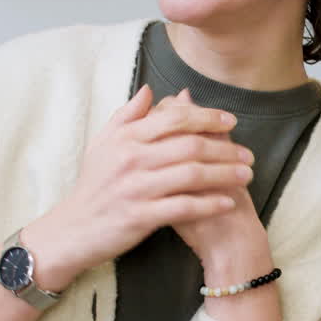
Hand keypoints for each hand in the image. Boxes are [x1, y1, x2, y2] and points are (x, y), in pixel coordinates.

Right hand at [25, 86, 253, 290]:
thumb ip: (127, 116)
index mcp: (126, 137)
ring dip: (225, 174)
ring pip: (191, 175)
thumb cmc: (93, 186)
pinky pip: (184, 207)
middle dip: (225, 148)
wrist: (72, 230)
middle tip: (248, 155)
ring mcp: (136, 187)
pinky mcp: (140, 216)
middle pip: (190, 145)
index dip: (207, 117)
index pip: (174, 118)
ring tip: (246, 176)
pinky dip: (209, 204)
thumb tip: (150, 90)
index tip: (231, 122)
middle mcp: (131, 158)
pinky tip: (229, 202)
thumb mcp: (102, 144)